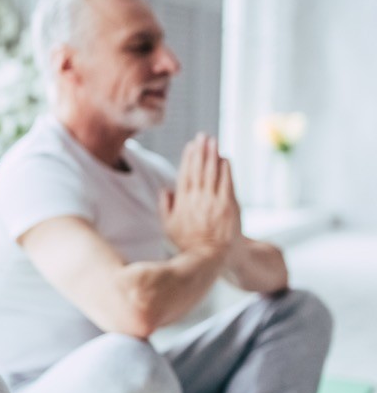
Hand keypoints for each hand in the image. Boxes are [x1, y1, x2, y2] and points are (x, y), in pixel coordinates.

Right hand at [160, 134, 240, 256]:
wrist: (211, 256)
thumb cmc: (189, 243)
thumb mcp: (169, 228)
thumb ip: (165, 208)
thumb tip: (165, 190)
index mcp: (182, 203)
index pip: (185, 175)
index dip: (188, 159)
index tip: (190, 146)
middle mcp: (197, 199)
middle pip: (199, 170)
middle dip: (201, 151)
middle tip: (203, 136)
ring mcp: (213, 202)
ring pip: (212, 173)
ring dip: (213, 155)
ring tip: (213, 141)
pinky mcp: (228, 205)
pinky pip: (226, 183)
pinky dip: (226, 170)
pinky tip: (225, 159)